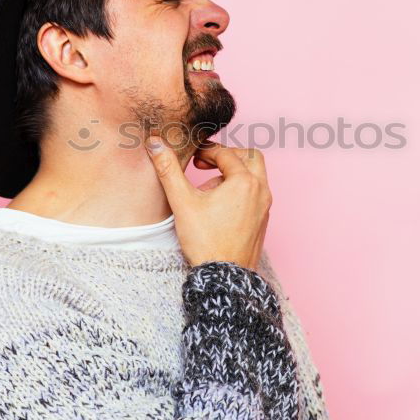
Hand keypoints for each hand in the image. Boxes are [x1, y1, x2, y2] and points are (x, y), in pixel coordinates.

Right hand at [145, 138, 271, 270]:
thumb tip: (155, 143)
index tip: (192, 157)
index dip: (207, 152)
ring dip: (233, 174)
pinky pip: (255, 194)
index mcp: (245, 182)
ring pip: (255, 176)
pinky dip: (240, 190)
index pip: (227, 154)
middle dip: (227, 156)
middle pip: (250, 158)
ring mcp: (265, 207)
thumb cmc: (205, 241)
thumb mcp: (183, 202)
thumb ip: (169, 170)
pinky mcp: (263, 220)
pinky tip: (219, 206)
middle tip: (206, 165)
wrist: (224, 276)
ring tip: (208, 189)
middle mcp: (261, 191)